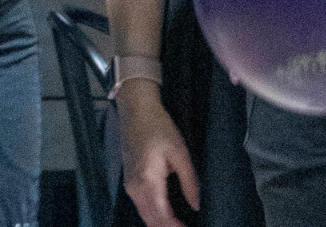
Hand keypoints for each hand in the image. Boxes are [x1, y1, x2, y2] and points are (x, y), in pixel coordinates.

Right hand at [114, 80, 198, 226]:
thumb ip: (190, 182)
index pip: (162, 216)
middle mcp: (135, 187)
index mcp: (148, 180)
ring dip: (161, 225)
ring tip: (180, 226)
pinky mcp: (129, 182)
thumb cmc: (157, 127)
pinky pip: (141, 207)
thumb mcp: (180, 153)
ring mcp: (130, 185)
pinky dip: (154, 216)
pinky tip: (167, 217)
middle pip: (151, 221)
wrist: (136, 111)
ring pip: (145, 216)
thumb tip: (196, 205)